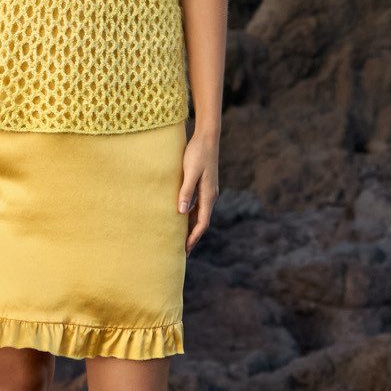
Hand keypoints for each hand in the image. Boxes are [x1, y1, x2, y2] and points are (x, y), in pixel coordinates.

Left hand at [178, 128, 219, 249]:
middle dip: (192, 237)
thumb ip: (186, 191)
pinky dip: (190, 215)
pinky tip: (181, 217)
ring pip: (199, 215)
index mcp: (208, 195)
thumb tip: (180, 213)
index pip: (202, 223)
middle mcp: (210, 196)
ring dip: (191, 227)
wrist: (207, 138)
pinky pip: (197, 206)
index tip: (184, 251)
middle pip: (201, 222)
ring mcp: (208, 191)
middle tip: (181, 252)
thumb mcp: (189, 172)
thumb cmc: (197, 153)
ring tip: (180, 239)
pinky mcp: (204, 185)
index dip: (193, 238)